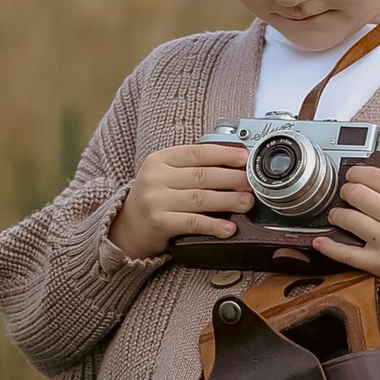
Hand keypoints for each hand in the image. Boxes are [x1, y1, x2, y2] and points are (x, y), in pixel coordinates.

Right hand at [109, 141, 252, 257]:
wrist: (127, 227)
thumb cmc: (154, 198)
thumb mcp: (165, 175)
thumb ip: (192, 167)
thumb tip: (233, 166)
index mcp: (160, 159)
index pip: (197, 152)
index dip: (223, 154)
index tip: (244, 158)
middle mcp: (156, 177)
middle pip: (202, 175)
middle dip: (232, 178)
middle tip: (252, 183)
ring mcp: (156, 200)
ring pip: (200, 198)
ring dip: (228, 200)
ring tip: (247, 202)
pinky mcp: (159, 223)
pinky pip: (192, 222)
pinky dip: (213, 225)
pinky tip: (228, 228)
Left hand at [322, 164, 379, 290]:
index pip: (375, 176)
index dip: (358, 172)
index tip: (353, 174)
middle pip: (357, 194)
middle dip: (346, 191)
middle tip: (346, 194)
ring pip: (348, 219)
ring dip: (336, 214)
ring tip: (337, 215)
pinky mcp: (378, 263)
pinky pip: (346, 253)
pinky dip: (329, 247)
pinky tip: (319, 241)